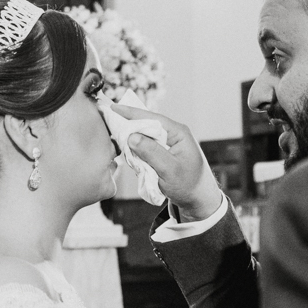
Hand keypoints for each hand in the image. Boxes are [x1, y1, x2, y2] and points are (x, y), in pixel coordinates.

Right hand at [112, 105, 222, 221]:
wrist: (198, 200)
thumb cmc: (188, 186)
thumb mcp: (169, 170)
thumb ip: (151, 152)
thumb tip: (131, 136)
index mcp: (178, 133)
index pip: (152, 118)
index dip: (131, 112)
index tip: (113, 108)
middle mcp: (172, 134)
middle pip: (145, 125)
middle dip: (129, 127)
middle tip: (110, 127)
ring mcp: (167, 143)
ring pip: (143, 137)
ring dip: (132, 142)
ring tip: (118, 144)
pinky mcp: (162, 153)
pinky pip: (145, 148)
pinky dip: (136, 152)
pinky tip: (131, 157)